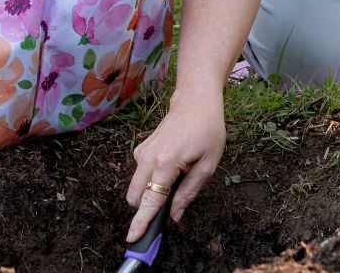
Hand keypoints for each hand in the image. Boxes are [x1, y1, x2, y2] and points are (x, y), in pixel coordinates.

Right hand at [124, 91, 226, 243]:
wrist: (195, 101)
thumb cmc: (207, 130)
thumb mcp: (207, 165)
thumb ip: (189, 192)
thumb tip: (174, 216)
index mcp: (166, 163)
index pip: (151, 200)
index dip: (142, 221)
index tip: (132, 238)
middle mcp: (148, 158)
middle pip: (136, 197)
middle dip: (144, 211)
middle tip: (164, 216)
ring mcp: (142, 153)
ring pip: (137, 187)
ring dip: (149, 195)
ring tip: (176, 186)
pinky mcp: (141, 149)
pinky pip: (140, 176)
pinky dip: (150, 182)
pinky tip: (170, 172)